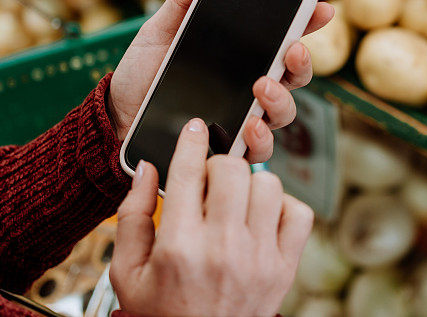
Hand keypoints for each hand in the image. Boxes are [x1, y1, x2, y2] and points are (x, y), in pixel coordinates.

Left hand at [108, 0, 333, 162]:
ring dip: (281, 100)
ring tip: (262, 87)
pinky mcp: (228, 147)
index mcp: (243, 55)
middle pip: (295, 77)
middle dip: (302, 63)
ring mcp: (243, 118)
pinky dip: (260, 141)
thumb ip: (184, 1)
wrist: (116, 115)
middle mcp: (251, 87)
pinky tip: (249, 127)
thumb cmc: (143, 71)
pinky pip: (258, 151)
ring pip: (284, 113)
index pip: (284, 38)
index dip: (309, 22)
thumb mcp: (159, 30)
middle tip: (290, 51)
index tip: (321, 8)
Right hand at [110, 119, 313, 316]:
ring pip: (269, 185)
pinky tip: (262, 217)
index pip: (188, 171)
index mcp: (179, 245)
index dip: (191, 140)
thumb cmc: (160, 311)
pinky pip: (299, 213)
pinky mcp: (285, 269)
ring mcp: (259, 258)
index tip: (194, 127)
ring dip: (251, 184)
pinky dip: (284, 206)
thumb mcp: (126, 271)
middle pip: (233, 169)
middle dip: (219, 164)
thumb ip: (132, 215)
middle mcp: (223, 248)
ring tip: (235, 201)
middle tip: (210, 181)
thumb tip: (146, 168)